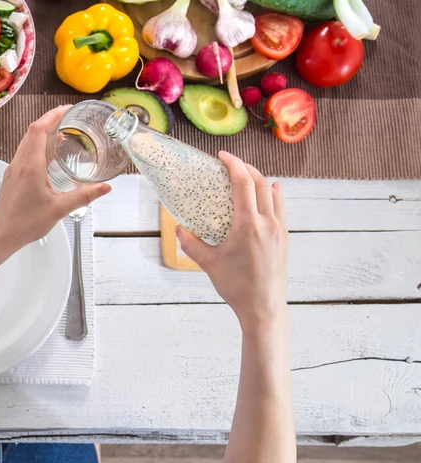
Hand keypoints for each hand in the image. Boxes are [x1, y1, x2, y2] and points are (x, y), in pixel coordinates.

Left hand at [0, 105, 111, 252]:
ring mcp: (13, 169)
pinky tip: (48, 154)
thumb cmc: (25, 224)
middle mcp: (19, 163)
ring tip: (61, 131)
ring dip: (42, 132)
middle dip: (49, 119)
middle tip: (68, 116)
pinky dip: (37, 145)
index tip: (67, 109)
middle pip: (32, 131)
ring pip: (26, 141)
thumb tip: (104, 187)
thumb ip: (84, 196)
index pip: (39, 129)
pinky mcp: (12, 176)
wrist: (0, 235)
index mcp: (30, 166)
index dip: (53, 115)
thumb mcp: (59, 209)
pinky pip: (24, 152)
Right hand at [177, 151, 288, 331]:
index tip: (223, 156)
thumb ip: (191, 244)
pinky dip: (272, 194)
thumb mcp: (208, 264)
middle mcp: (267, 223)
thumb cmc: (236, 286)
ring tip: (247, 176)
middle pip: (260, 182)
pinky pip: (280, 206)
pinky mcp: (284, 237)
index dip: (234, 165)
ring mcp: (279, 229)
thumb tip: (178, 228)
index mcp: (248, 225)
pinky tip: (268, 193)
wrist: (263, 306)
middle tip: (231, 163)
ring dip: (260, 179)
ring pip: (274, 192)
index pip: (243, 184)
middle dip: (246, 168)